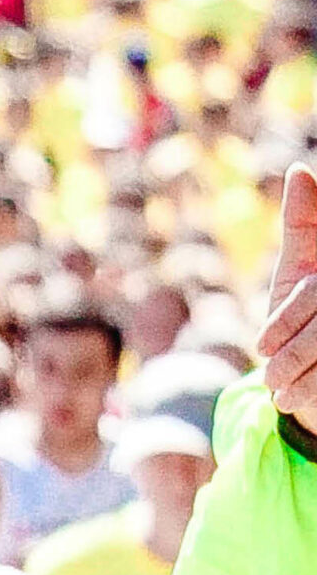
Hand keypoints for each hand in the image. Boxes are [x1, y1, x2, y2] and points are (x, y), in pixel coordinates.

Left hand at [260, 163, 316, 423]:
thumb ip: (304, 222)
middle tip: (267, 377)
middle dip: (293, 353)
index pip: (312, 295)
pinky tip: (294, 403)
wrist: (315, 360)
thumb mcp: (301, 264)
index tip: (262, 346)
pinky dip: (313, 389)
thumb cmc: (307, 305)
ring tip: (277, 394)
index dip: (286, 320)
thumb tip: (300, 170)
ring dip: (303, 378)